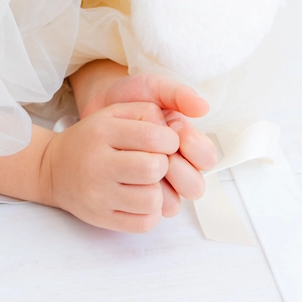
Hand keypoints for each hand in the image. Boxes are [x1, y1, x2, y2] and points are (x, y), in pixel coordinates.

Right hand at [40, 102, 182, 233]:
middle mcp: (97, 164)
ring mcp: (99, 195)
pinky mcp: (102, 219)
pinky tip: (139, 199)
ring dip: (157, 191)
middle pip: (153, 169)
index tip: (164, 142)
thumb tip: (177, 133)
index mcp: (102, 132)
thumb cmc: (92, 139)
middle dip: (163, 165)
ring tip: (146, 183)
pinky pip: (144, 223)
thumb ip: (145, 113)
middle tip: (154, 163)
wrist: (53, 169)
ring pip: (152, 200)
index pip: (153, 137)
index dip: (170, 140)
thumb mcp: (112, 113)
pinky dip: (150, 212)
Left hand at [77, 67, 216, 205]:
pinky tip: (125, 181)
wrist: (94, 112)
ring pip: (174, 204)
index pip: (207, 158)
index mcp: (186, 144)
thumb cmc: (128, 99)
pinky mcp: (136, 197)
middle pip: (195, 187)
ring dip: (159, 186)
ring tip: (140, 165)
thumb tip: (204, 107)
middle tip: (160, 152)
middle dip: (179, 170)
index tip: (176, 128)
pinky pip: (147, 213)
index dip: (195, 147)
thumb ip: (178, 94)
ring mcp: (157, 186)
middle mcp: (177, 168)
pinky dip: (138, 199)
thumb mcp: (152, 88)